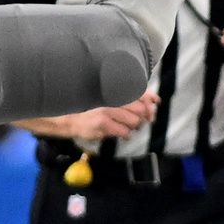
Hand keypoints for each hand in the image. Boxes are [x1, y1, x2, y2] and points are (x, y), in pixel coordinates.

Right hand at [39, 93, 158, 140]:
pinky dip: (126, 135)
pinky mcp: (103, 123)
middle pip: (140, 108)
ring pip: (134, 121)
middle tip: (141, 121)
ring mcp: (107, 110)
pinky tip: (120, 133)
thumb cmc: (90, 109)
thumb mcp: (109, 99)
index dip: (151, 100)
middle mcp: (111, 96)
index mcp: (114, 89)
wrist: (69, 118)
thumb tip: (154, 100)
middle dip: (144, 117)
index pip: (140, 92)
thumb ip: (130, 97)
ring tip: (126, 127)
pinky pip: (124, 131)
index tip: (154, 106)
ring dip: (133, 127)